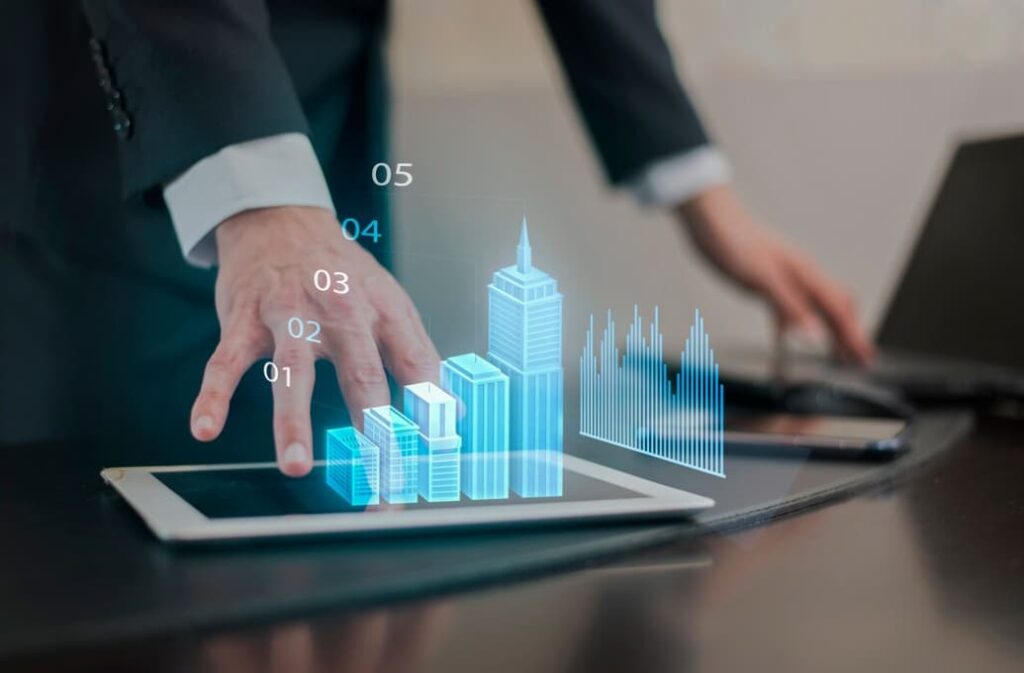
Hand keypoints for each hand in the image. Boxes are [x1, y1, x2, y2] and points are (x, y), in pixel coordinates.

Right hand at [189, 206, 439, 475]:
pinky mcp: (245, 319)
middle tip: (381, 483)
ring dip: (292, 421)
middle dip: (373, 436)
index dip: (431, 409)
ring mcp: (290, 315)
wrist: (282, 219)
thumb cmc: (342, 272)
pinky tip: (206, 428)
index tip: (439, 453)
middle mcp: (342, 312)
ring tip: (295, 466)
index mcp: (384, 311)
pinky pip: (226, 361)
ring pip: (291, 372)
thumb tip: (451, 414)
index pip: (417, 365)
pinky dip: (212, 395)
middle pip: (362, 377)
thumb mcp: (391, 302)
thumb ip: (419, 356)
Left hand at [676, 185, 873, 362]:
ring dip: (829, 333)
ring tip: (836, 355)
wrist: (711, 222)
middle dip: (851, 335)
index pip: (839, 310)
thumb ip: (789, 306)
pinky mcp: (767, 284)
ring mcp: (786, 280)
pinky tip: (788, 341)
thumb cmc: (735, 242)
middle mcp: (801, 277)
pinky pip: (788, 311)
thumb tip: (813, 334)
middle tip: (860, 360)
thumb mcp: (763, 278)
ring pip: (816, 310)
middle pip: (836, 310)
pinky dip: (794, 328)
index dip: (854, 335)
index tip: (865, 357)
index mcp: (806, 275)